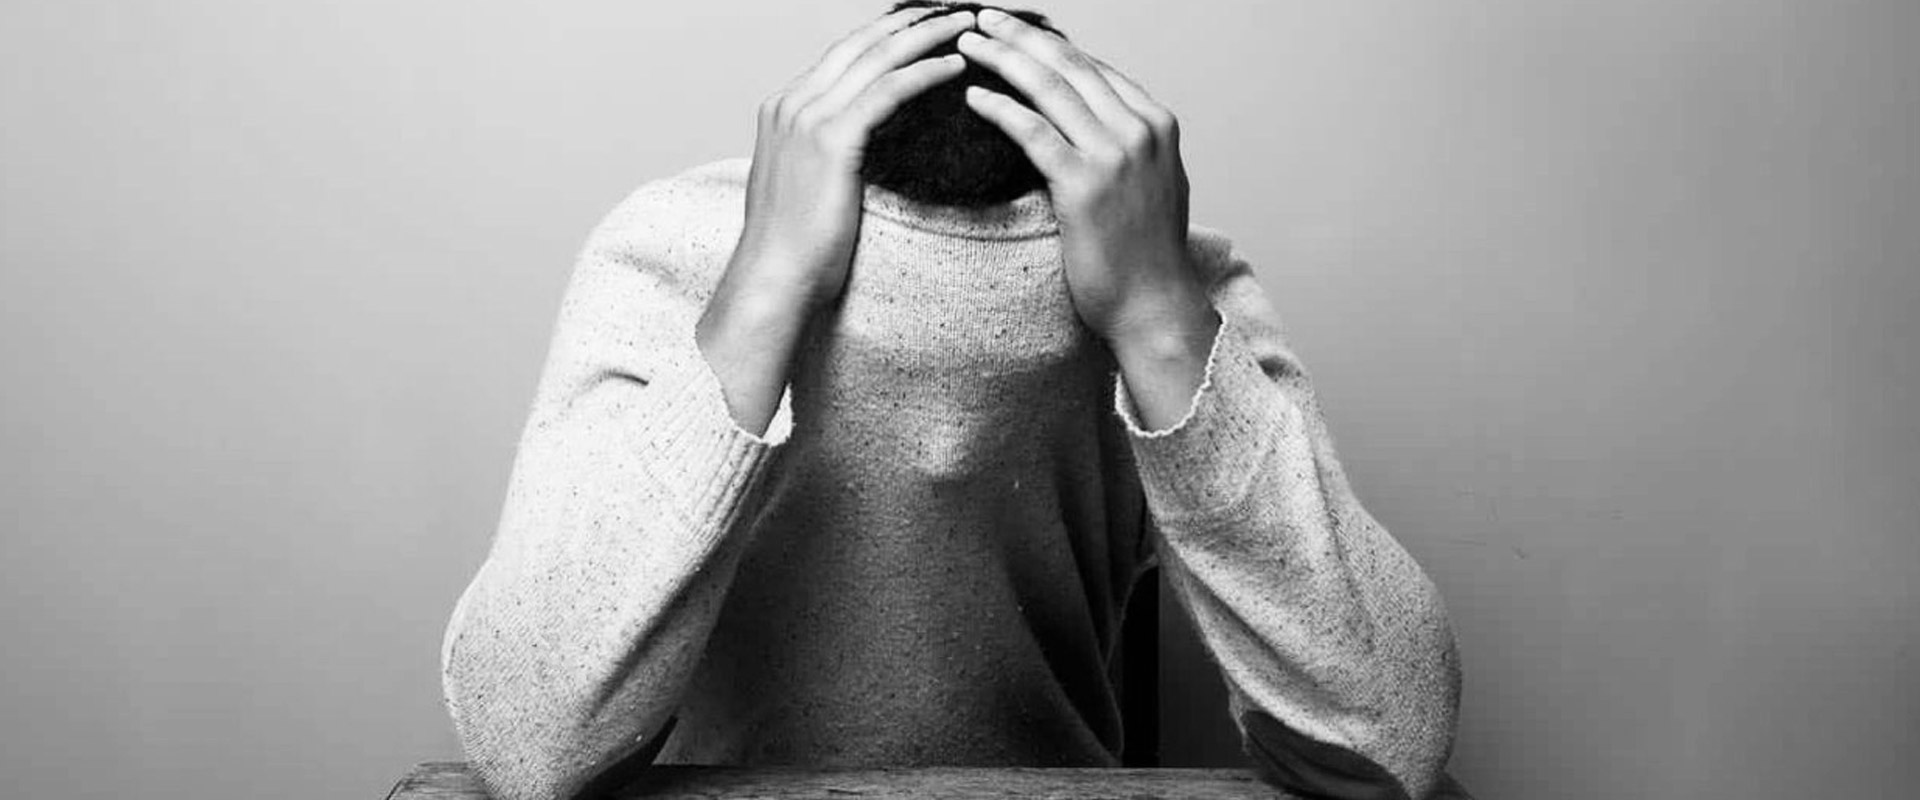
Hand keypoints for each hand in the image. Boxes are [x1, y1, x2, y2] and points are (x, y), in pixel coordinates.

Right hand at [726, 5, 977, 310]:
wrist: (773, 279)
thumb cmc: (795, 247)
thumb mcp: (804, 184)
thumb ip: (822, 152)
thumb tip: (854, 147)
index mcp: (783, 108)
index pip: (842, 55)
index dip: (885, 34)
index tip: (922, 24)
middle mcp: (791, 103)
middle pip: (860, 44)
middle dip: (909, 21)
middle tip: (951, 9)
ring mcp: (807, 117)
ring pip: (877, 58)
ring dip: (926, 36)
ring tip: (965, 25)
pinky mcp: (831, 140)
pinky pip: (888, 92)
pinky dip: (924, 73)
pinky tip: (954, 67)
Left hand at [957, 8, 1221, 427]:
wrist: (1154, 305)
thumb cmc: (1144, 255)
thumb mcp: (1151, 184)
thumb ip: (1125, 144)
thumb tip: (1088, 118)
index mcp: (1156, 124)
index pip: (1094, 68)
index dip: (1048, 45)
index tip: (1014, 33)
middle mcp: (1139, 130)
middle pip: (1070, 66)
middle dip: (1021, 36)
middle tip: (982, 18)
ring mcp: (1114, 155)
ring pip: (1049, 88)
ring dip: (1003, 58)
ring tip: (968, 43)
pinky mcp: (1083, 185)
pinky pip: (1033, 131)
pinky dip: (1000, 108)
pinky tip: (974, 95)